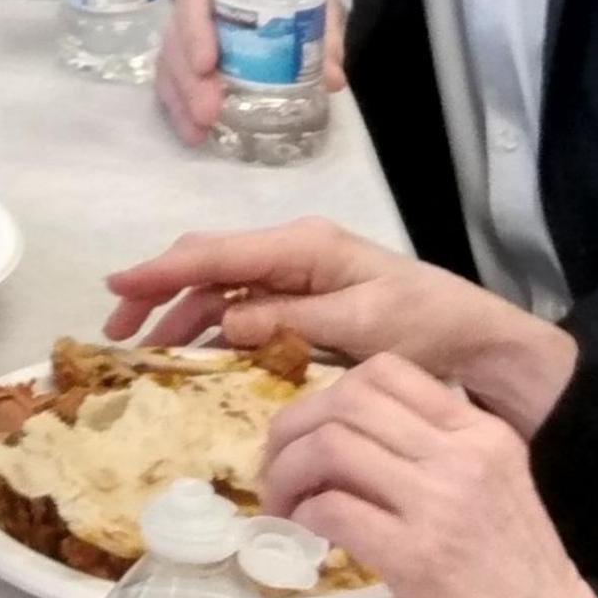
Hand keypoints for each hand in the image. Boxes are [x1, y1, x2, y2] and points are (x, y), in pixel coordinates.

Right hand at [100, 217, 575, 430]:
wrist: (483, 345)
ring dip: (179, 312)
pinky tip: (192, 350)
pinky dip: (210, 325)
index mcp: (304, 246)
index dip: (160, 271)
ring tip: (147, 349)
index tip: (114, 287)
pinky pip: (243, 305)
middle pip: (207, 262)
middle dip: (157, 290)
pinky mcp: (305, 300)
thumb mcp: (361, 328)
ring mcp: (298, 275)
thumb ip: (288, 319)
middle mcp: (294, 252)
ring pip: (219, 285)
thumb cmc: (429, 328)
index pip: (215, 253)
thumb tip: (223, 319)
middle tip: (118, 332)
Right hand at [156, 0, 343, 142]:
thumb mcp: (315, 6)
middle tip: (209, 113)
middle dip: (188, 81)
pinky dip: (179, 111)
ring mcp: (185, 38)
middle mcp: (193, 9)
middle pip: (175, 41)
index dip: (194, 32)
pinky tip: (193, 134)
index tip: (207, 64)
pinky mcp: (185, 64)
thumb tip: (331, 79)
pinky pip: (170, 85)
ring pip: (168, 66)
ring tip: (197, 132)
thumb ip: (323, 37)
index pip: (192, 0)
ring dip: (180, 102)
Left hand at [261, 354, 597, 597]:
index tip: (310, 431)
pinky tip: (303, 535)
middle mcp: (462, 454)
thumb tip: (347, 440)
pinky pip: (332, 509)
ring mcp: (441, 502)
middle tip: (278, 466)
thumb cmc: (519, 579)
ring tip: (283, 504)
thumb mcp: (491, 490)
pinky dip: (302, 516)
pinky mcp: (418, 557)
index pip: (387, 371)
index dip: (329, 394)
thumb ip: (435, 456)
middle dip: (294, 427)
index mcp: (483, 432)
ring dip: (288, 473)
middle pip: (347, 400)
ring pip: (330, 446)